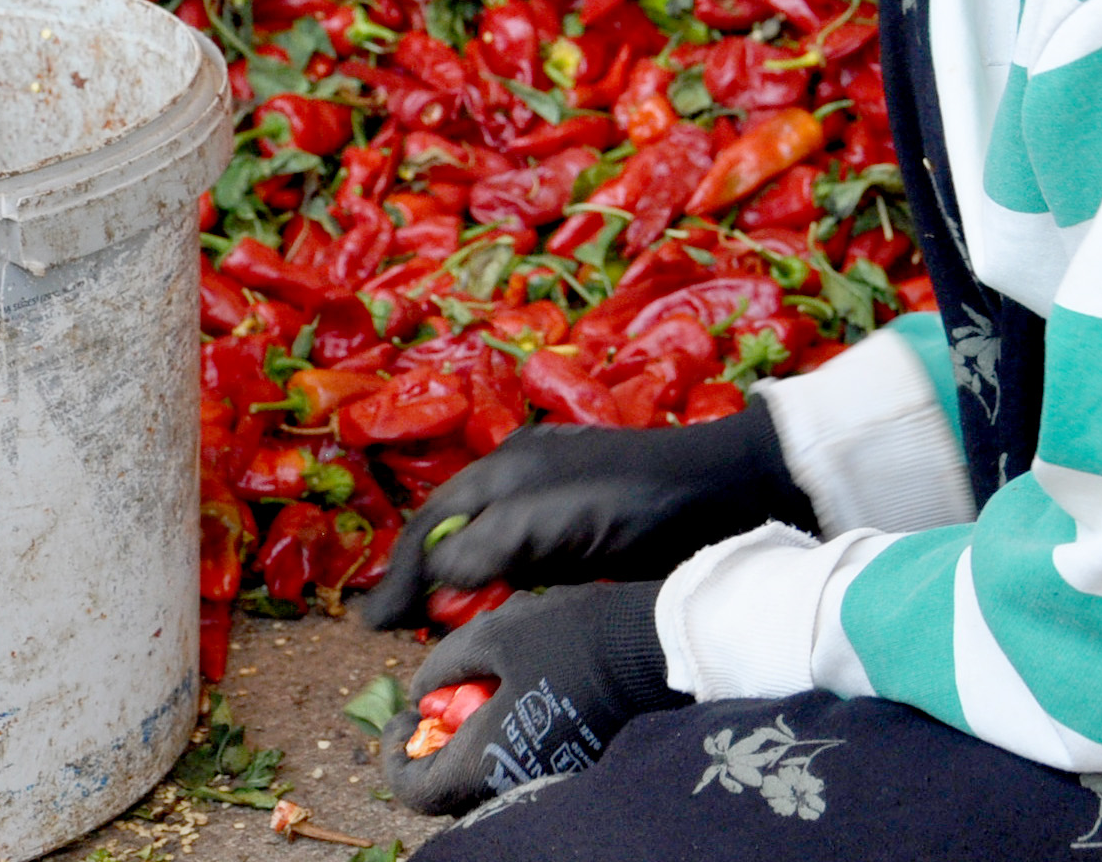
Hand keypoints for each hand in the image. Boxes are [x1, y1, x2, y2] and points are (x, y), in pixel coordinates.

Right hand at [358, 406, 814, 629]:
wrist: (730, 492)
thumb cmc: (640, 504)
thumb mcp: (555, 522)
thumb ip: (489, 543)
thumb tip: (433, 580)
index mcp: (505, 469)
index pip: (430, 526)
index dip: (397, 576)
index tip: (371, 626)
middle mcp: (518, 477)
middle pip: (447, 532)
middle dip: (416, 579)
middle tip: (394, 632)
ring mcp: (551, 497)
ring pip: (479, 543)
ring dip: (451, 583)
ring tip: (434, 627)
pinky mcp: (582, 523)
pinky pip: (517, 553)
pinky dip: (493, 581)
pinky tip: (497, 609)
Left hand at [378, 581, 682, 816]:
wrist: (654, 647)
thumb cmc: (570, 638)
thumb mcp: (493, 634)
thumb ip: (443, 666)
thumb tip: (422, 692)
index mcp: (487, 763)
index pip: (417, 791)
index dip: (394, 757)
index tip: (402, 716)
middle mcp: (516, 784)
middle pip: (453, 783)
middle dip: (437, 738)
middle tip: (441, 694)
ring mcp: (548, 778)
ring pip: (489, 768)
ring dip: (473, 731)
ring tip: (484, 680)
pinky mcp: (572, 763)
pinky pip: (521, 758)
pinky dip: (506, 729)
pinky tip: (520, 686)